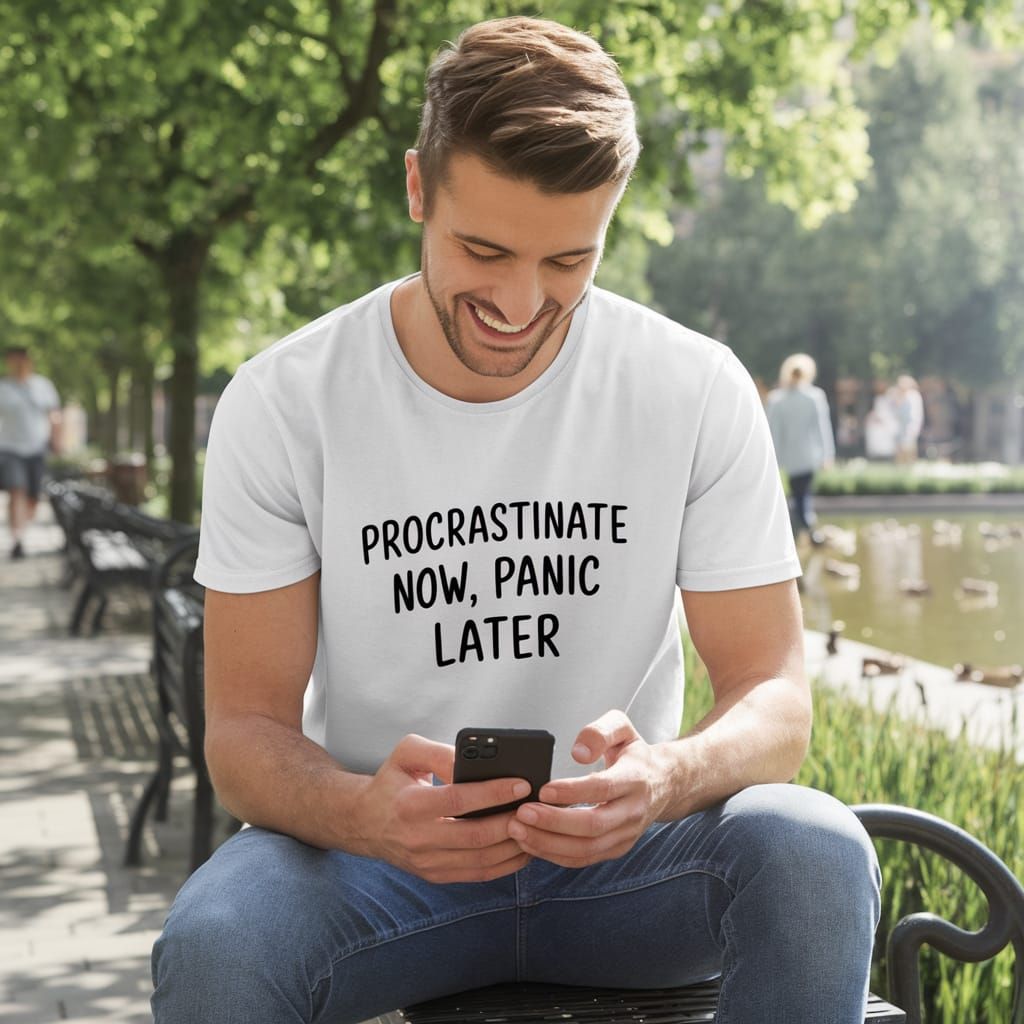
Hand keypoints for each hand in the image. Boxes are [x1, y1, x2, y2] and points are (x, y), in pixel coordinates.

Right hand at [351, 733, 532, 882]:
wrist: (364, 822)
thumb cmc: (392, 782)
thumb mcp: (406, 753)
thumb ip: (439, 752)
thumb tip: (473, 765)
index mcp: (410, 805)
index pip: (458, 799)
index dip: (493, 792)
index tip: (521, 783)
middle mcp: (417, 839)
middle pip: (475, 835)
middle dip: (511, 821)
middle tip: (536, 806)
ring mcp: (427, 863)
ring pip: (481, 859)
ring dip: (514, 844)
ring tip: (535, 825)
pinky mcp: (436, 876)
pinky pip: (478, 874)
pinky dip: (505, 863)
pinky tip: (522, 846)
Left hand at [507, 711, 671, 867]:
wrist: (663, 784)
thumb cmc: (635, 754)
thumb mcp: (623, 728)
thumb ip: (600, 731)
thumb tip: (578, 752)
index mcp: (635, 779)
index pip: (602, 789)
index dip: (572, 791)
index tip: (543, 789)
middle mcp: (632, 811)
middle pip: (593, 826)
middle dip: (553, 823)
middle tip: (521, 813)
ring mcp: (626, 834)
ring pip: (586, 848)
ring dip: (549, 843)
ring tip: (519, 830)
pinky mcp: (616, 849)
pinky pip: (584, 859)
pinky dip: (555, 855)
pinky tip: (532, 843)